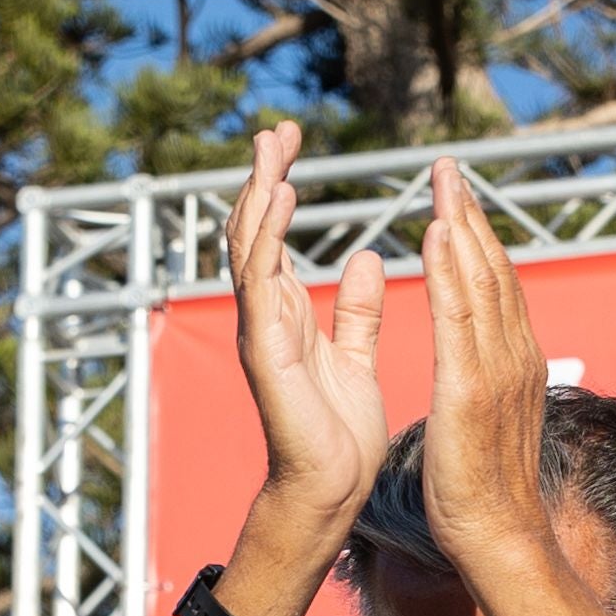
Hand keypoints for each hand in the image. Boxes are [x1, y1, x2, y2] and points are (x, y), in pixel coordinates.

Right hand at [229, 124, 390, 524]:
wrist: (331, 488)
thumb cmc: (340, 434)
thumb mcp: (355, 356)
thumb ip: (356, 310)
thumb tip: (364, 258)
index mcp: (288, 315)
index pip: (276, 237)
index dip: (279, 189)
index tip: (292, 145)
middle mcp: (266, 316)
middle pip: (256, 231)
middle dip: (264, 176)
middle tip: (278, 127)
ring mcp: (260, 330)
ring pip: (251, 247)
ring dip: (260, 193)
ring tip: (274, 148)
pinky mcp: (266, 349)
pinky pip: (263, 281)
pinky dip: (269, 235)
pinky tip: (281, 197)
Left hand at [415, 157, 552, 572]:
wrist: (498, 535)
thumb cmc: (484, 488)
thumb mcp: (487, 418)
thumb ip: (487, 378)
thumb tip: (481, 362)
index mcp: (513, 363)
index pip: (496, 288)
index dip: (477, 240)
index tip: (457, 199)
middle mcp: (513, 356)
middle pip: (493, 270)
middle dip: (471, 215)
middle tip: (449, 168)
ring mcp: (497, 369)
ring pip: (481, 280)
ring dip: (462, 225)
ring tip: (443, 181)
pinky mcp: (472, 387)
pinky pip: (459, 315)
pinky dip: (451, 269)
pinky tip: (436, 234)